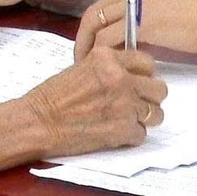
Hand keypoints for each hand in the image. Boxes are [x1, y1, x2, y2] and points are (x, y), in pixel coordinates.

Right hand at [21, 46, 168, 157]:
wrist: (37, 122)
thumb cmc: (52, 97)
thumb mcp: (82, 68)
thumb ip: (110, 69)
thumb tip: (132, 76)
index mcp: (109, 58)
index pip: (147, 63)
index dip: (145, 76)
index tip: (137, 84)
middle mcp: (121, 78)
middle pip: (159, 89)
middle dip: (149, 98)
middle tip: (135, 105)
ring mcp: (124, 104)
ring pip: (156, 114)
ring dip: (143, 119)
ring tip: (125, 121)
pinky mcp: (122, 129)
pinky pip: (141, 134)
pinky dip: (130, 137)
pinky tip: (113, 134)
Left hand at [72, 0, 196, 60]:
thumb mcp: (165, 10)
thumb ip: (143, 18)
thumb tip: (126, 40)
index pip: (105, 4)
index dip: (93, 27)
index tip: (90, 46)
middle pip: (94, 12)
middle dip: (84, 37)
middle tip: (80, 59)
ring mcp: (136, 3)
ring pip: (97, 25)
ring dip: (89, 48)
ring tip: (89, 67)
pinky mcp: (142, 22)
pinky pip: (110, 39)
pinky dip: (104, 53)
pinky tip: (106, 67)